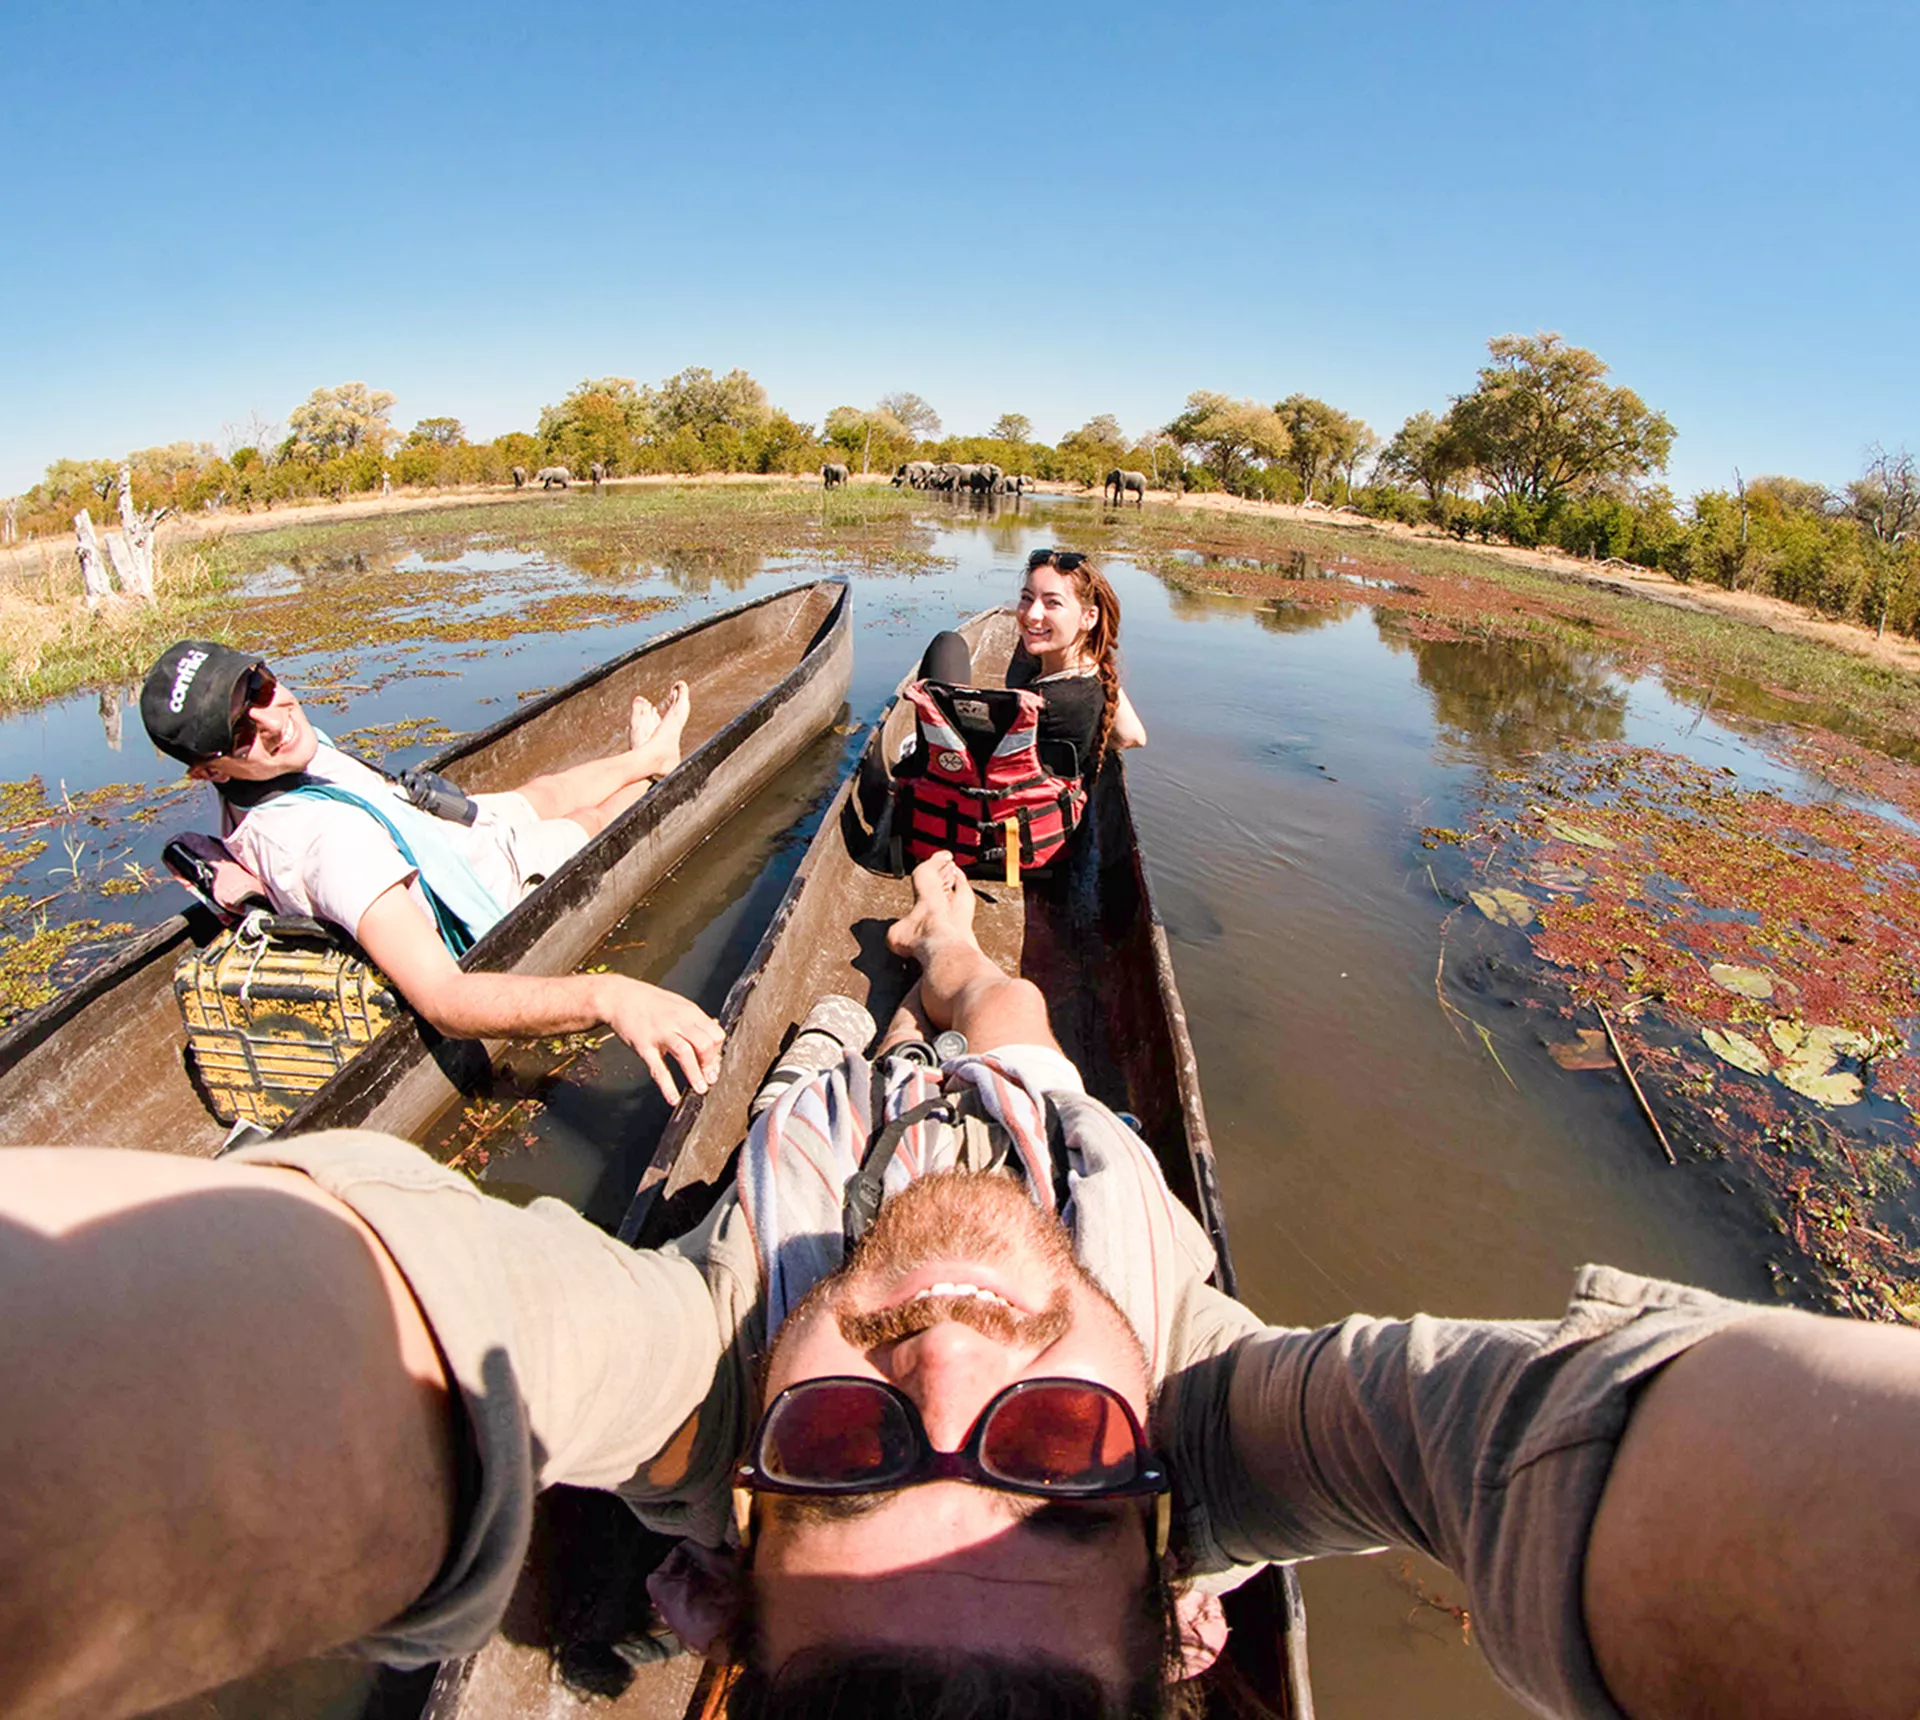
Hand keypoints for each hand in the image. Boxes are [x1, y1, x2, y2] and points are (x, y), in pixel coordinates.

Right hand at [602, 978, 723, 1103]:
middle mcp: (678, 1022)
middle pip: (705, 1044)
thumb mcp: (678, 1005)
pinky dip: (667, 1085)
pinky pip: (658, 1068)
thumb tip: (711, 1040)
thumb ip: (695, 1022)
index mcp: (690, 1013)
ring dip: (695, 1074)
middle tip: (709, 1078)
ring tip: (700, 1089)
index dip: (717, 1052)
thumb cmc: (649, 1002)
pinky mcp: (644, 1046)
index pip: (715, 1034)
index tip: (714, 1064)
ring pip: (686, 1054)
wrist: (619, 996)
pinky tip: (673, 1097)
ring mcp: (661, 1034)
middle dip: (710, 1064)